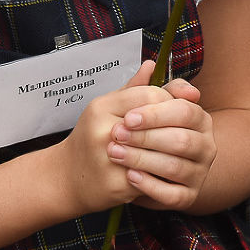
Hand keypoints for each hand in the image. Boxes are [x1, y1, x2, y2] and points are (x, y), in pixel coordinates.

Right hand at [56, 61, 177, 214]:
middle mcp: (103, 130)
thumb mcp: (107, 108)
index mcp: (102, 107)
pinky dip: (162, 174)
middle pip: (156, 121)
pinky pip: (152, 176)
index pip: (150, 94)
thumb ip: (133, 88)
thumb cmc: (91, 139)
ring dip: (172, 152)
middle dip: (174, 127)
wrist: (67, 178)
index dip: (169, 101)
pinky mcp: (116, 184)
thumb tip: (153, 65)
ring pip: (158, 151)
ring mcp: (109, 158)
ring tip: (180, 151)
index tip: (174, 110)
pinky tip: (166, 172)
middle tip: (182, 132)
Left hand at [107, 75, 216, 210]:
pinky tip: (130, 176)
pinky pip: (172, 194)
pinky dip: (150, 185)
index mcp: (199, 118)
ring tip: (116, 154)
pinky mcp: (188, 197)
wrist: (139, 170)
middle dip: (146, 137)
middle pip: (182, 139)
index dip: (156, 114)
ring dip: (142, 159)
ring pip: (175, 166)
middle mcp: (206, 146)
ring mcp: (199, 173)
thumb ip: (145, 90)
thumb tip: (149, 65)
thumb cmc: (142, 135)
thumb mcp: (141, 110)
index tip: (128, 117)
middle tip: (117, 135)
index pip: (185, 111)